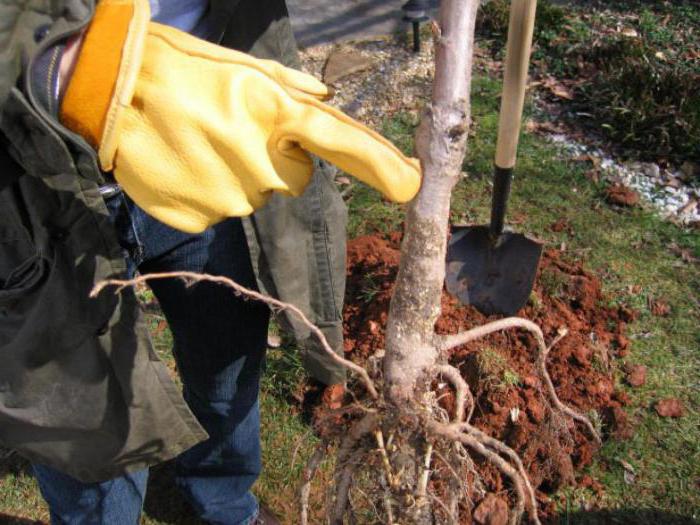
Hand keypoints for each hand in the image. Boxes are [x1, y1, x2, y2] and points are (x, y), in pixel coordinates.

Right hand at [61, 0, 420, 232]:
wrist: (106, 92)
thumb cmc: (177, 68)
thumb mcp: (239, 64)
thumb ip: (292, 88)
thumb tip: (327, 103)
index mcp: (273, 112)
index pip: (342, 142)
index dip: (381, 164)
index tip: (411, 184)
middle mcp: (260, 161)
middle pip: (295, 178)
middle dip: (276, 160)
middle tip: (233, 130)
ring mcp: (230, 195)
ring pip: (256, 195)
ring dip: (239, 174)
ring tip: (201, 141)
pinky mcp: (201, 218)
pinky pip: (222, 210)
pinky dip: (210, 191)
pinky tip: (185, 164)